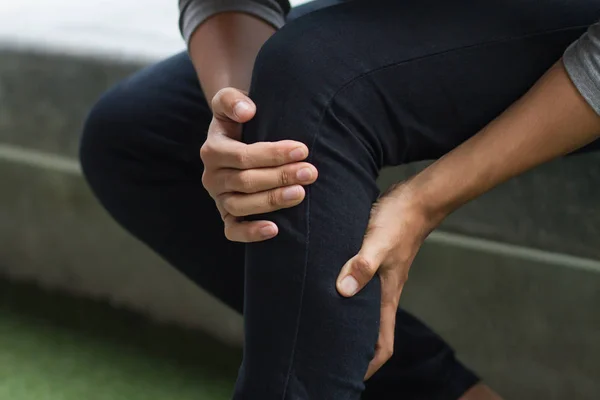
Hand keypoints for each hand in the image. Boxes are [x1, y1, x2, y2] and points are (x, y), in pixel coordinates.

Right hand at [201, 87, 318, 242]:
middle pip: (246, 182)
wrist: (241, 138)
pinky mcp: (227, 217)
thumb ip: (232, 100)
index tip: (302, 149)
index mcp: (212, 150)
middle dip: (281, 177)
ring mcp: (219, 199)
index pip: (243, 156)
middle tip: (311, 172)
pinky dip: (251, 233)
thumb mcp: (232, 102)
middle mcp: (212, 177)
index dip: (273, 154)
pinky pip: (233, 231)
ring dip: (273, 201)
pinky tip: (275, 230)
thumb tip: (246, 111)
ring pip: (242, 206)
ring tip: (301, 194)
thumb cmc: (243, 120)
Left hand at [336, 183, 437, 379]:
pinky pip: (357, 286)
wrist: (416, 199)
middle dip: (352, 348)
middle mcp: (383, 291)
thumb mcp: (377, 243)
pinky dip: (344, 293)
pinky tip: (325, 287)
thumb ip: (361, 265)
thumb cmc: (400, 221)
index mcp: (387, 295)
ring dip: (345, 320)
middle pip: (370, 331)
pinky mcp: (371, 262)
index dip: (369, 365)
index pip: (382, 343)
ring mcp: (379, 277)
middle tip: (323, 356)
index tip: (348, 377)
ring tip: (319, 327)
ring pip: (361, 309)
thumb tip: (342, 291)